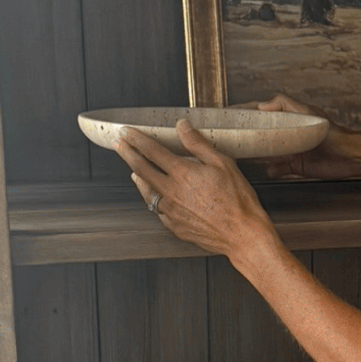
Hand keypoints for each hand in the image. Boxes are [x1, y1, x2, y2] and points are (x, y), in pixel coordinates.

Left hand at [115, 120, 275, 257]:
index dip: (137, 140)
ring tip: (134, 171)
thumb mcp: (223, 163)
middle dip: (127, 154)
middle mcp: (171, 192)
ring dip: (138, 178)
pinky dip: (153, 200)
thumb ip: (198, 144)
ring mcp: (171, 211)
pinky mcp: (174, 226)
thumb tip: (182, 127)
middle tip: (118, 145)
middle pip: (141, 169)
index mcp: (182, 173)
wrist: (242, 234)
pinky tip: (155, 197)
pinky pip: (158, 210)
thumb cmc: (238, 200)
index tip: (126, 132)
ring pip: (147, 192)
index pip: (152, 151)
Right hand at [238, 94, 360, 181]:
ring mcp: (288, 151)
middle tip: (228, 138)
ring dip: (255, 155)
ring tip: (242, 155)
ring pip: (264, 154)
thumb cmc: (331, 133)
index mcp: (287, 119)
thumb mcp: (307, 112)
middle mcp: (285, 134)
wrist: (348, 156)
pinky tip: (269, 169)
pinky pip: (276, 169)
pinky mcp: (294, 167)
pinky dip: (271, 170)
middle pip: (258, 134)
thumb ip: (285, 104)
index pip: (260, 113)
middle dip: (244, 136)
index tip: (226, 114)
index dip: (243, 113)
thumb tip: (262, 105)